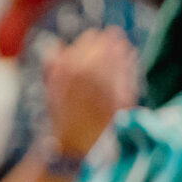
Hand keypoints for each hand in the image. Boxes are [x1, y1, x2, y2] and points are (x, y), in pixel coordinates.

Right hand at [41, 28, 138, 162]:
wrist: (76, 145)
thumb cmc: (63, 118)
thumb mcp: (51, 90)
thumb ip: (53, 66)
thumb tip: (56, 45)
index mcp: (69, 69)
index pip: (89, 40)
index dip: (92, 40)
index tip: (96, 39)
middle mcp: (88, 74)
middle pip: (107, 45)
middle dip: (110, 42)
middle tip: (114, 36)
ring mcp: (107, 85)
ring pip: (120, 56)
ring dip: (121, 50)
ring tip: (124, 46)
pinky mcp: (122, 96)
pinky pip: (129, 71)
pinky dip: (130, 63)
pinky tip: (130, 58)